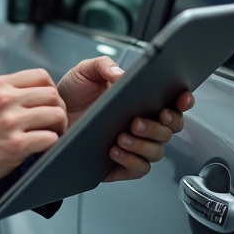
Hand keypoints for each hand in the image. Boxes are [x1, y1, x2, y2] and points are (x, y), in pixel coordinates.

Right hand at [0, 69, 66, 193]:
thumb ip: (7, 92)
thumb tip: (34, 94)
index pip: (41, 75)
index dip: (51, 89)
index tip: (49, 102)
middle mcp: (5, 100)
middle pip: (52, 94)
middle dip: (58, 108)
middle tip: (54, 121)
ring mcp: (10, 122)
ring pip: (56, 115)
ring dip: (58, 127)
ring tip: (51, 134)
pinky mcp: (15, 146)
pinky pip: (50, 139)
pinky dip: (51, 144)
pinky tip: (41, 148)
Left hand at [56, 56, 194, 182]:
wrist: (51, 118)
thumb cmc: (72, 95)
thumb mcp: (86, 72)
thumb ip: (104, 65)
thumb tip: (121, 75)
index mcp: (142, 101)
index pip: (173, 103)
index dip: (183, 102)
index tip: (181, 98)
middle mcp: (143, 124)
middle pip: (170, 130)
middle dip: (160, 126)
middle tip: (138, 120)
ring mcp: (134, 146)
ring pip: (157, 151)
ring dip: (144, 144)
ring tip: (122, 135)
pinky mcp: (121, 165)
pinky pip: (139, 168)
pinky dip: (132, 160)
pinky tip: (116, 150)